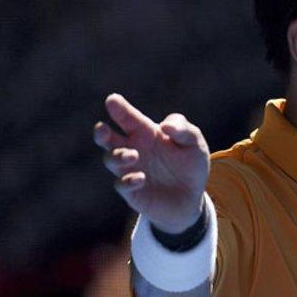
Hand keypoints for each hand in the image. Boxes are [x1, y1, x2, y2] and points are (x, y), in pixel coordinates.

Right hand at [94, 94, 209, 233]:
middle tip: (102, 128)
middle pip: (108, 138)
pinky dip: (127, 180)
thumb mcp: (195, 143)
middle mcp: (133, 149)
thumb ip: (184, 130)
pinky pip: (121, 184)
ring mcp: (130, 169)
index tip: (112, 100)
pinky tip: (141, 177)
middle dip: (101, 133)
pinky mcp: (132, 190)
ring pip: (111, 159)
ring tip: (134, 155)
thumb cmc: (191, 164)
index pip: (129, 118)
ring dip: (118, 156)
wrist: (191, 197)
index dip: (120, 109)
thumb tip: (165, 127)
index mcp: (146, 133)